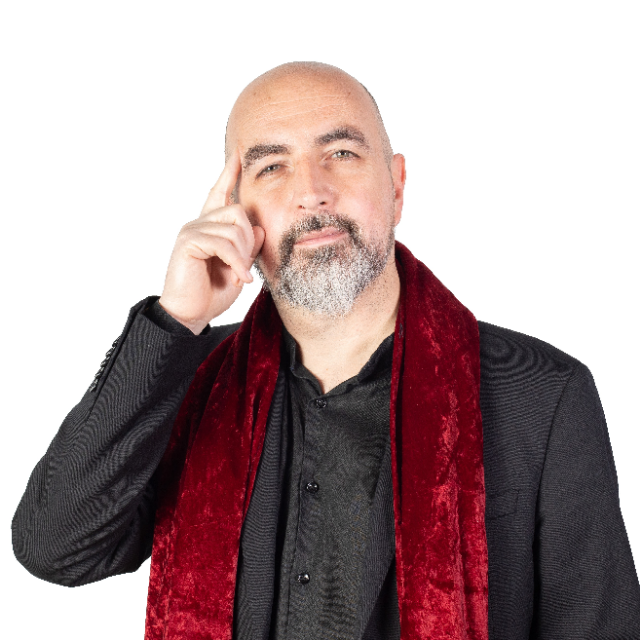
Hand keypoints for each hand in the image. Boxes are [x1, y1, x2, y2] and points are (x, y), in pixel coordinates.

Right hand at [158, 149, 264, 333]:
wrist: (191, 315)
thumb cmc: (212, 293)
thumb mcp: (238, 267)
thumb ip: (248, 246)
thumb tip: (258, 226)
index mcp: (210, 227)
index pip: (219, 194)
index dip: (228, 174)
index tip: (238, 154)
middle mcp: (199, 223)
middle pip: (238, 211)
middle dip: (248, 240)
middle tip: (243, 266)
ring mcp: (192, 230)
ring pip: (233, 228)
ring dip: (242, 256)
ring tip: (238, 276)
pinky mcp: (188, 242)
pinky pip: (223, 243)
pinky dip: (236, 263)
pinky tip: (239, 279)